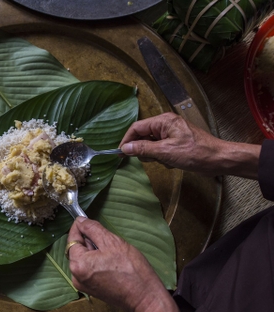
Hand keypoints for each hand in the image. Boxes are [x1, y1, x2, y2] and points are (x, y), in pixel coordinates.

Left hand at [67, 217, 189, 311]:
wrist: (146, 298)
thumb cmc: (131, 269)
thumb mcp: (112, 242)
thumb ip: (93, 229)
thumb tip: (81, 221)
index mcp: (78, 264)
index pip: (72, 238)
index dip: (79, 227)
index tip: (85, 219)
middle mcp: (76, 276)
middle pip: (77, 249)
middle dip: (89, 240)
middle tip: (107, 237)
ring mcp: (83, 285)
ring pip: (84, 259)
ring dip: (94, 251)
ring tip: (112, 251)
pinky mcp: (92, 289)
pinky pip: (89, 269)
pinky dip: (97, 261)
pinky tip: (112, 262)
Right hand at [119, 112, 259, 178]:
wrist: (218, 160)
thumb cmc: (194, 153)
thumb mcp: (165, 152)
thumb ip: (143, 149)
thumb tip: (124, 148)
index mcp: (163, 121)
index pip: (136, 128)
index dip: (126, 140)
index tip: (120, 153)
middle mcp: (165, 124)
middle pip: (143, 136)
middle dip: (143, 150)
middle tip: (149, 160)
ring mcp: (171, 133)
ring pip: (151, 144)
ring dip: (154, 155)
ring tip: (165, 161)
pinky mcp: (176, 142)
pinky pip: (160, 149)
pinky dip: (162, 157)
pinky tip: (172, 162)